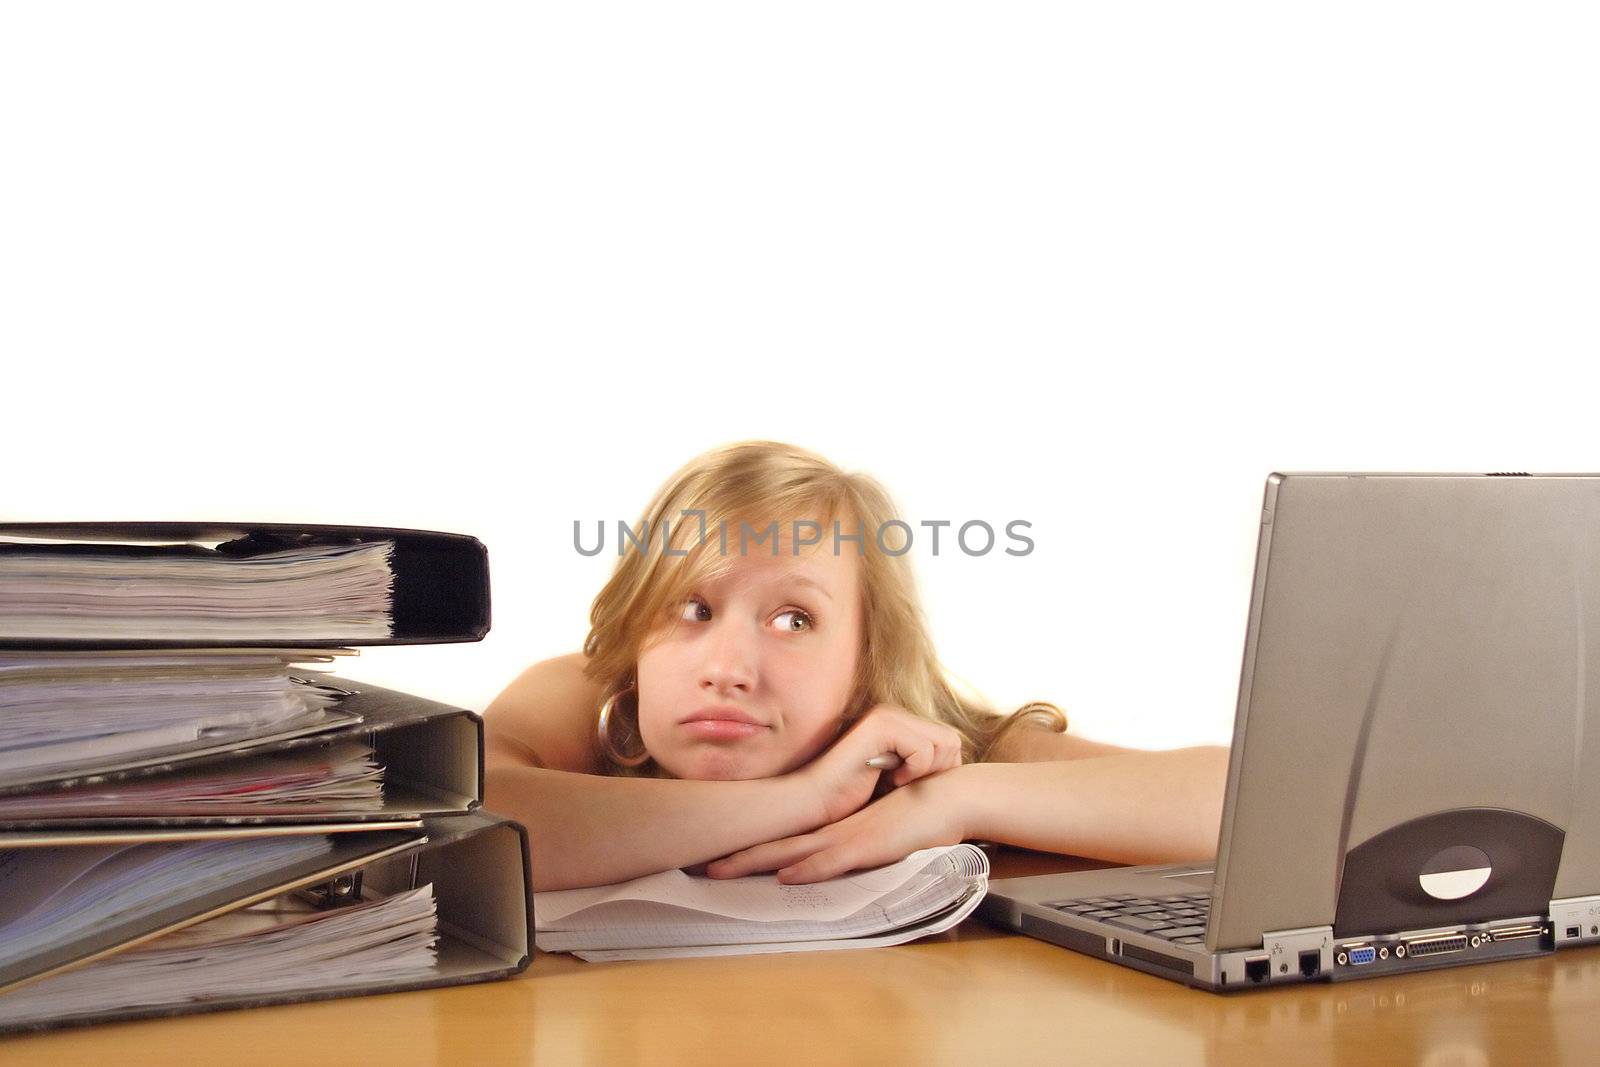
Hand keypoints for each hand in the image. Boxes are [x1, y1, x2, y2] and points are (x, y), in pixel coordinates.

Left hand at [706, 765, 971, 882]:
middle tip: (701, 865)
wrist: (949, 799)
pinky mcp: (868, 845)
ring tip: (721, 869)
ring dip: (757, 862)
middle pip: (777, 844)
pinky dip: (808, 868)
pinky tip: (786, 876)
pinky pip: (833, 860)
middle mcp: (834, 831)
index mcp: (834, 829)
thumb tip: (838, 857)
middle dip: (739, 856)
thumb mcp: (879, 833)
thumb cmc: (916, 815)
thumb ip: (857, 845)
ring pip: (794, 852)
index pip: (785, 838)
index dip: (753, 847)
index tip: (721, 854)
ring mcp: (849, 837)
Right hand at [791, 703, 963, 828]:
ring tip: (900, 784)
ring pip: (943, 742)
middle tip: (911, 788)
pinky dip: (914, 771)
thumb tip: (957, 768)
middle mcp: (895, 713)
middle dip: (939, 770)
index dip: (943, 770)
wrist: (814, 802)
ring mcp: (887, 716)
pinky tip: (892, 781)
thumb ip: (922, 768)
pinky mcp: (880, 726)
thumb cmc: (852, 798)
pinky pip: (923, 750)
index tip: (917, 788)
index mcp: (900, 723)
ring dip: (927, 771)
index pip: (949, 741)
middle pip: (952, 739)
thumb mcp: (896, 779)